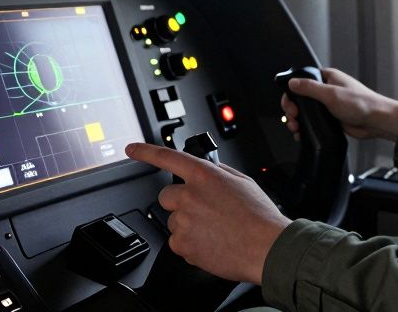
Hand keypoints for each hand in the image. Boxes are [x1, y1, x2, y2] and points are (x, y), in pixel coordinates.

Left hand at [125, 142, 290, 284]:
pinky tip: (211, 243)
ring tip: (214, 230)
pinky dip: (191, 244)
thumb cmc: (259, 216)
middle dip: (180, 202)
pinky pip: (178, 242)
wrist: (266, 248)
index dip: (145, 152)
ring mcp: (184, 221)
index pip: (167, 157)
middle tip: (203, 211)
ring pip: (174, 221)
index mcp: (204, 176)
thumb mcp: (242, 181)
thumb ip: (217, 173)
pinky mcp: (183, 245)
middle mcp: (190, 196)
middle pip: (167, 196)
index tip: (131, 149)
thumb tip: (205, 172)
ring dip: (188, 224)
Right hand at [281, 67, 397, 141]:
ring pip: (306, 111)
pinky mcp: (331, 117)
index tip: (290, 104)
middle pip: (301, 98)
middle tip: (292, 117)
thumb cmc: (362, 104)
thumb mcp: (331, 94)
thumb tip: (293, 82)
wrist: (376, 121)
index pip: (302, 80)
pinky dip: (306, 127)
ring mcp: (328, 104)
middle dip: (293, 109)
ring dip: (298, 120)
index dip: (292, 93)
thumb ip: (310, 88)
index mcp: (327, 77)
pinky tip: (303, 133)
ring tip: (296, 127)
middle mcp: (327, 89)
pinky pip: (314, 121)